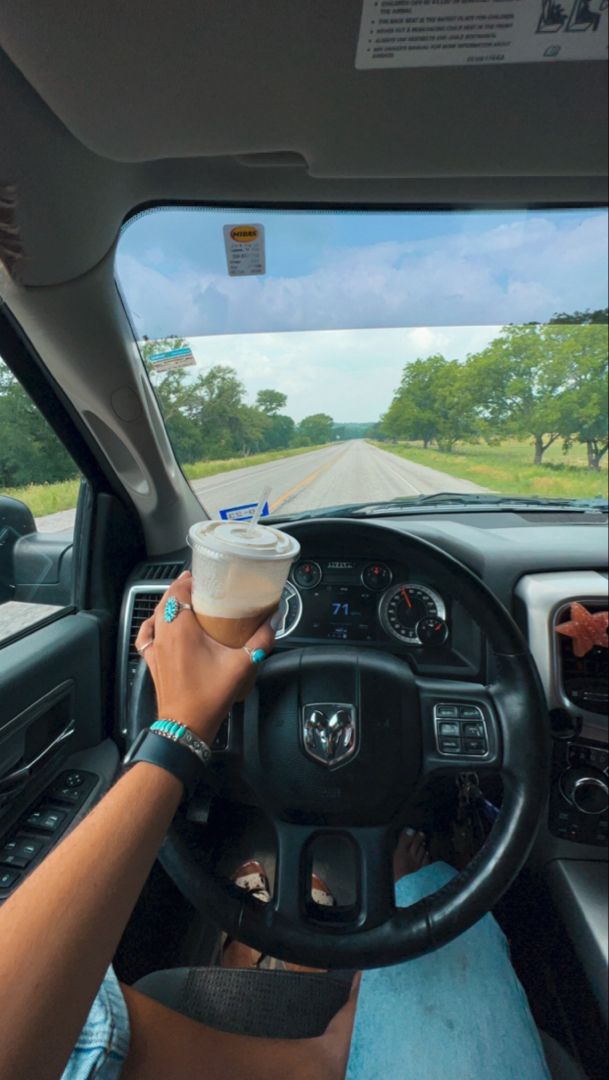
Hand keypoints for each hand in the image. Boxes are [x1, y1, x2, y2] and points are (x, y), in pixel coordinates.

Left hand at [134, 572, 276, 742]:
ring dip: (167, 604)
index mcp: (181, 629)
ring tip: (182, 600)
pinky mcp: (152, 662)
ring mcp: (154, 649)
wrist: (185, 726)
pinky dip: (152, 625)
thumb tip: (272, 623)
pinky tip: (158, 625)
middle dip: (180, 588)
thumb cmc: (207, 697)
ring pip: (155, 615)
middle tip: (198, 584)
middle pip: (165, 600)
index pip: (178, 591)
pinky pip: (146, 636)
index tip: (203, 576)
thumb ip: (260, 641)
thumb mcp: (241, 666)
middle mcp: (163, 635)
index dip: (189, 580)